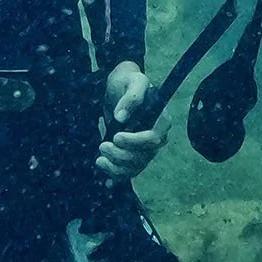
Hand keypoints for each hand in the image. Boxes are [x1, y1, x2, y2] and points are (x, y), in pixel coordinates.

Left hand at [96, 61, 169, 179]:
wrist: (119, 87)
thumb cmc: (129, 81)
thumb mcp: (133, 81)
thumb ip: (132, 97)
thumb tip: (121, 117)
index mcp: (161, 121)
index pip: (153, 139)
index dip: (135, 142)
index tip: (116, 136)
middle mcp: (157, 137)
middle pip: (143, 156)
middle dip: (121, 155)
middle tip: (102, 146)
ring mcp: (145, 148)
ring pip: (135, 167)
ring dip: (116, 167)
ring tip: (99, 159)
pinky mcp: (133, 153)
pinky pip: (128, 170)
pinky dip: (116, 176)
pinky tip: (106, 180)